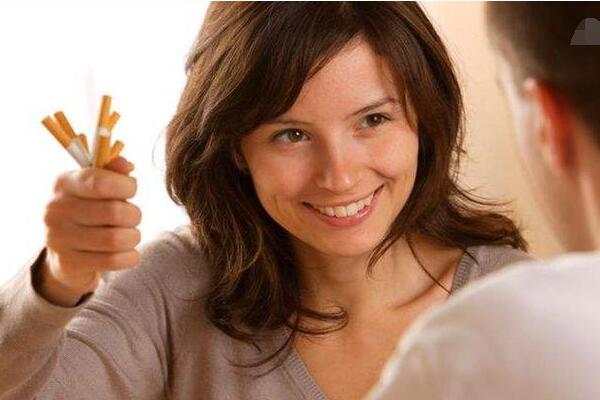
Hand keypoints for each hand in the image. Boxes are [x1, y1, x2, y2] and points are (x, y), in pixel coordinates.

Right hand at [39, 157, 140, 305]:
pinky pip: (114, 260)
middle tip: (132, 217)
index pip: (100, 182)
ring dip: (133, 237)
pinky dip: (129, 256)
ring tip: (130, 235)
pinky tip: (127, 252)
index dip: (126, 186)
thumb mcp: (97, 188)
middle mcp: (56, 209)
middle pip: (115, 212)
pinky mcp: (68, 263)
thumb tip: (123, 163)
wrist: (65, 253)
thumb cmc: (89, 211)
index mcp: (64, 184)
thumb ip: (112, 174)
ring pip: (117, 238)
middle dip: (134, 215)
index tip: (131, 190)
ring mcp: (59, 238)